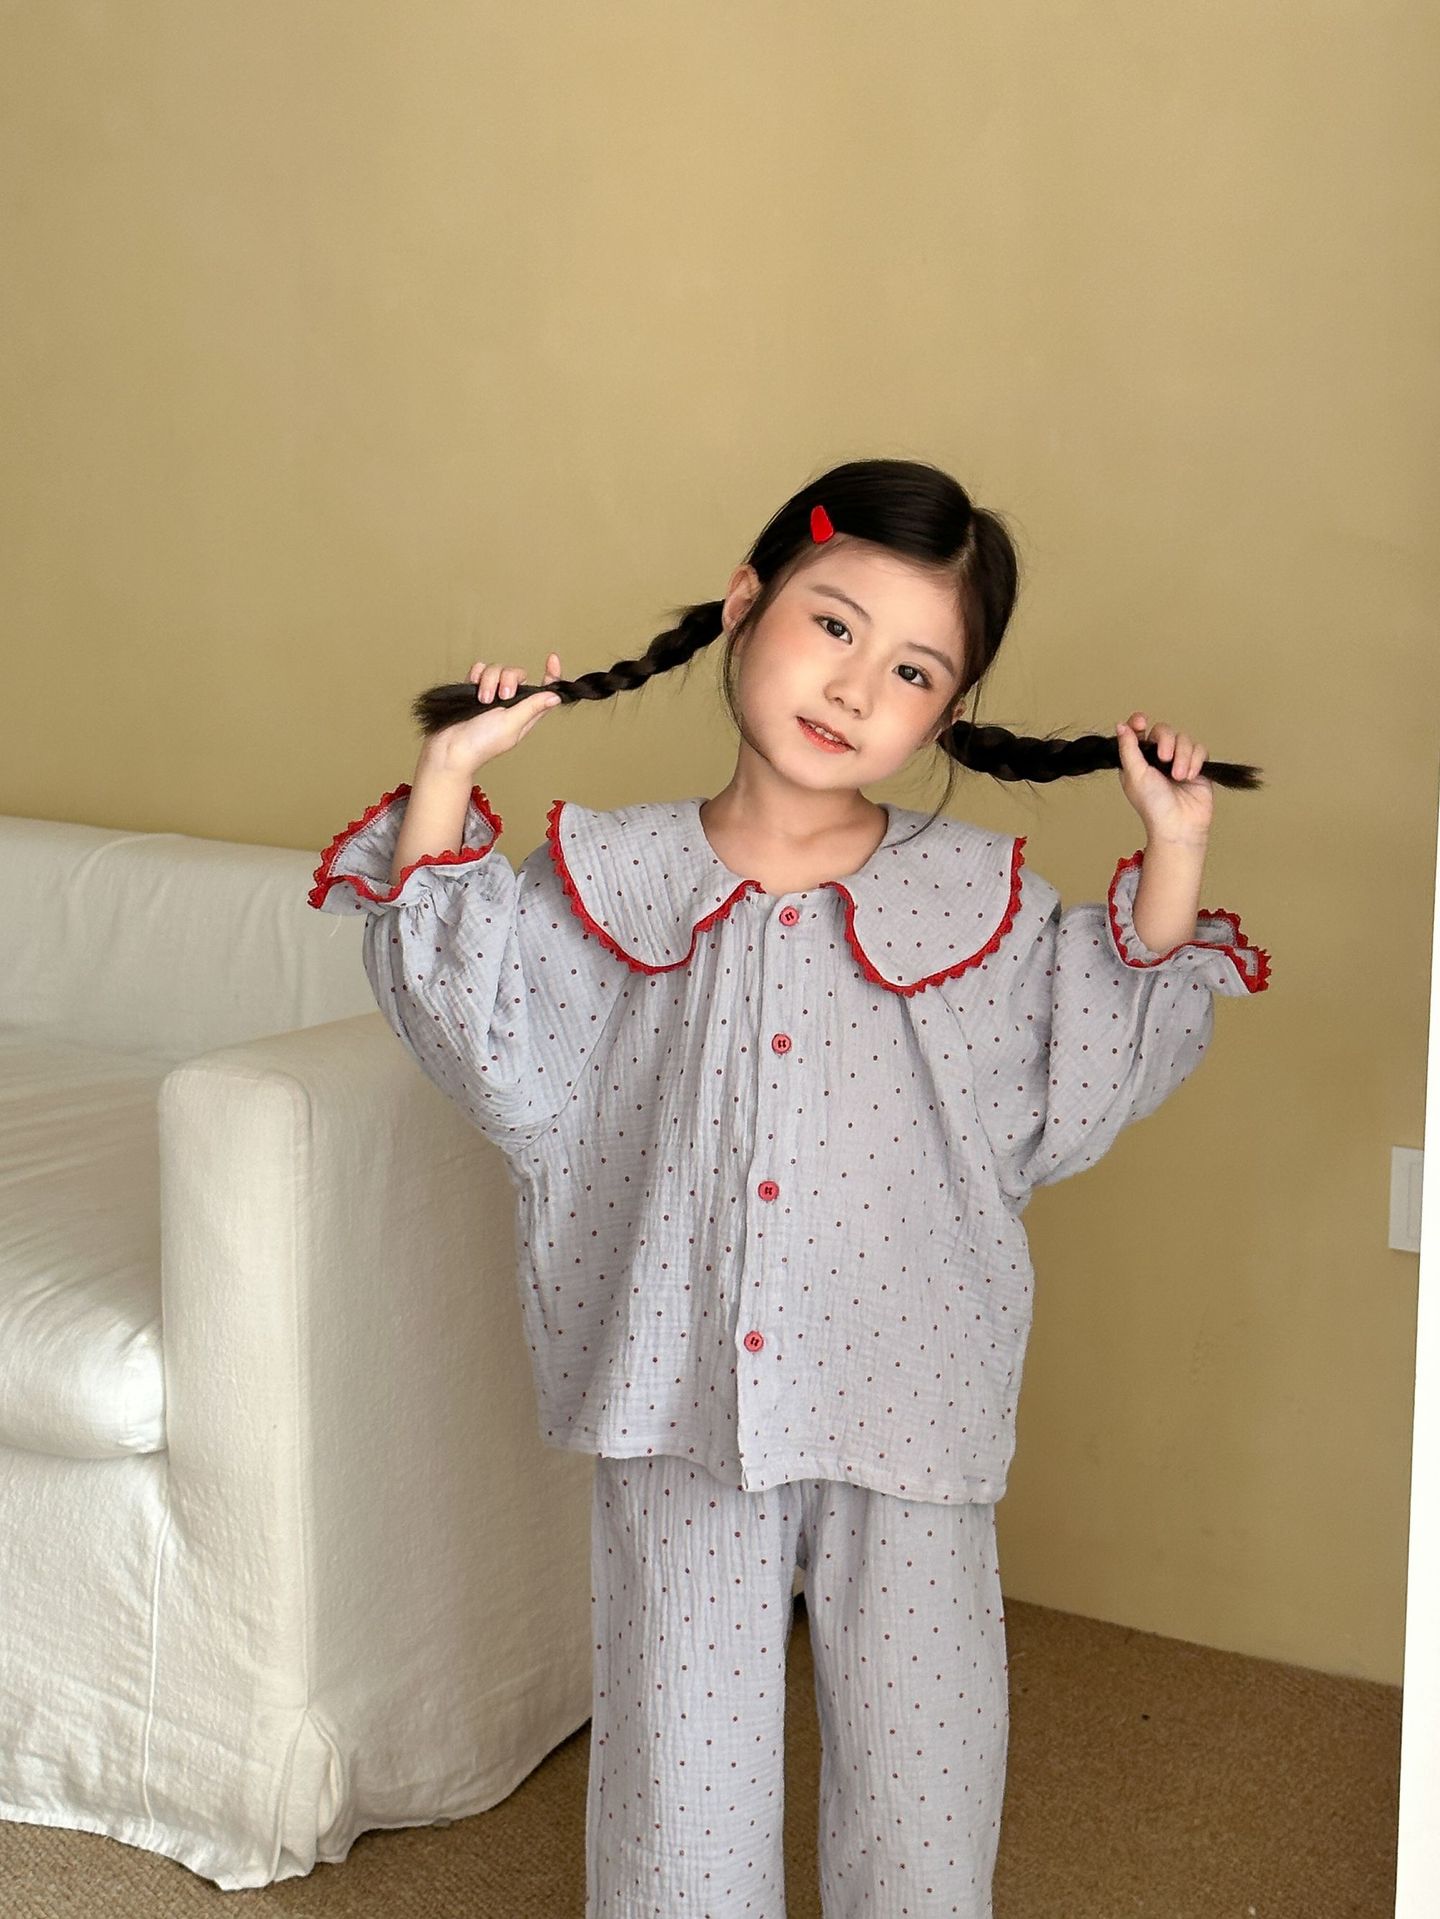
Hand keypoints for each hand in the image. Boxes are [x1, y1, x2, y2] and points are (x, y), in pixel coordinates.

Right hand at [427, 652, 564, 777]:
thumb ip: (533, 707)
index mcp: (524, 714)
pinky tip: (473, 686)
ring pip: (497, 670)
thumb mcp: (512, 724)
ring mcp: (491, 696)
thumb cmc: (481, 742)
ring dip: (489, 680)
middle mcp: (509, 704)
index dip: (550, 675)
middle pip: (518, 675)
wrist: (449, 746)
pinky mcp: (473, 690)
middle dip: (508, 679)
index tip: (552, 659)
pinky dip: (476, 675)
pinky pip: (479, 670)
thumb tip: (556, 697)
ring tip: (482, 699)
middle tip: (501, 696)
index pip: (544, 692)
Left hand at [1116, 711, 1213, 843]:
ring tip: (1178, 776)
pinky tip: (1189, 776)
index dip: (1138, 722)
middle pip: (1163, 730)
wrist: (1179, 824)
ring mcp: (1178, 761)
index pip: (1138, 731)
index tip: (1141, 721)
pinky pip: (1200, 749)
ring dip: (1182, 756)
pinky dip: (1195, 760)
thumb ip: (1127, 748)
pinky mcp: (1197, 766)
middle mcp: (1157, 758)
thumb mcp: (1134, 775)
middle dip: (1166, 741)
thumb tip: (1121, 725)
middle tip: (1164, 759)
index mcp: (1138, 760)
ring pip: (1183, 738)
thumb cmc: (1153, 805)